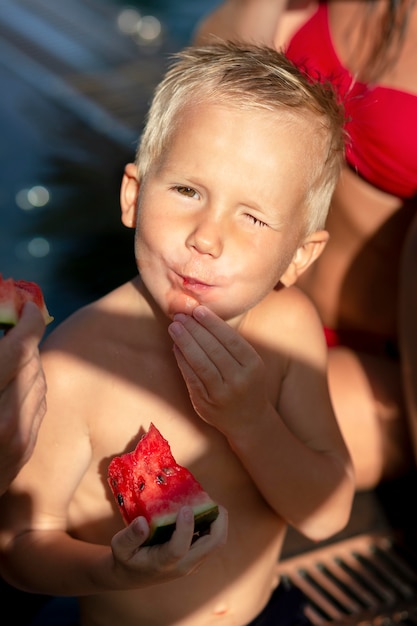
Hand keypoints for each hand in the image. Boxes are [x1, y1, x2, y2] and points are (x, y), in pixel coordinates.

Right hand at [0, 301, 45, 493]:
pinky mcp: (23, 452)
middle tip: (16, 331)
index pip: (19, 348)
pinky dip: (33, 389)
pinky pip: (39, 407)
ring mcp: (19, 439)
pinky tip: (18, 387)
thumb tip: (6, 339)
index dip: (29, 321)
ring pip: (40, 384)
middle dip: (27, 342)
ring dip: (31, 364)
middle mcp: (6, 418)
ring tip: (15, 356)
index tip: (30, 306)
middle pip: (32, 363)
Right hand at [111, 504, 227, 586]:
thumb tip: (142, 522)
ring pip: (216, 541)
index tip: (185, 508)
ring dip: (217, 520)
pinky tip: (201, 507)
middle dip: (217, 519)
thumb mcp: (119, 547)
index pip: (180, 549)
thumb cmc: (126, 558)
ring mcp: (193, 562)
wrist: (132, 575)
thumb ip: (130, 536)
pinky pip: (212, 539)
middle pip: (213, 543)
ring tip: (206, 500)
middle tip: (208, 498)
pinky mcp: (196, 557)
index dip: (185, 528)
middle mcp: (184, 564)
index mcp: (163, 562)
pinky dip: (212, 523)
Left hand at [168, 305, 268, 434]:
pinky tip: (175, 347)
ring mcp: (222, 393)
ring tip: (174, 327)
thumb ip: (232, 345)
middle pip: (214, 349)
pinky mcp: (206, 403)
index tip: (198, 310)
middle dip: (194, 329)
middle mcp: (239, 380)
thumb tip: (203, 318)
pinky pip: (191, 378)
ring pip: (200, 363)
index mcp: (253, 365)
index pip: (230, 339)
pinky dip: (182, 360)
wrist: (249, 421)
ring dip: (185, 342)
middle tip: (180, 315)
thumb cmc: (247, 384)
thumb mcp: (250, 364)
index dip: (213, 323)